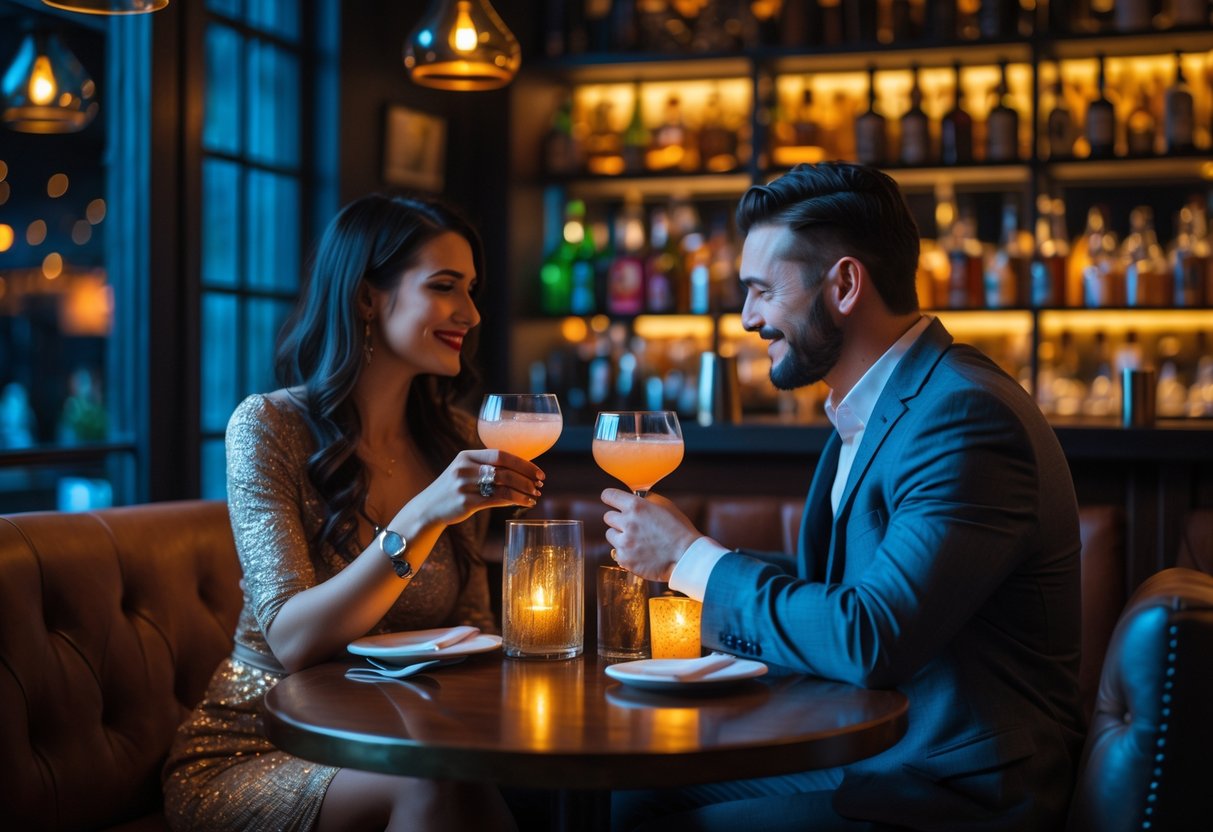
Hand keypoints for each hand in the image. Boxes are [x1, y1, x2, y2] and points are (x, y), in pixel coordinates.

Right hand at [413, 449, 543, 527]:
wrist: (428, 508)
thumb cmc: (454, 489)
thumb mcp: (465, 471)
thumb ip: (488, 468)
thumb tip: (522, 471)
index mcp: (466, 455)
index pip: (500, 454)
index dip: (523, 463)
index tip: (538, 471)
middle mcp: (464, 468)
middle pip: (504, 470)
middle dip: (526, 477)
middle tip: (540, 484)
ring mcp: (463, 485)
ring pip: (502, 486)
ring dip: (523, 491)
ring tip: (535, 496)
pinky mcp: (465, 502)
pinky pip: (495, 500)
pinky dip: (513, 501)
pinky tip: (523, 503)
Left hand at [601, 489, 700, 581]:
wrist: (686, 556)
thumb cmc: (678, 529)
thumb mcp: (664, 505)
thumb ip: (645, 499)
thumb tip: (632, 496)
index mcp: (636, 506)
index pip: (608, 495)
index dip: (609, 497)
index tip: (610, 499)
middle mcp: (627, 523)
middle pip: (608, 517)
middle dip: (618, 519)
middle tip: (632, 525)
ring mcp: (624, 543)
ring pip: (610, 535)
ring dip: (620, 536)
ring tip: (637, 540)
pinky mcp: (624, 559)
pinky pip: (617, 552)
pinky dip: (626, 552)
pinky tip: (640, 552)